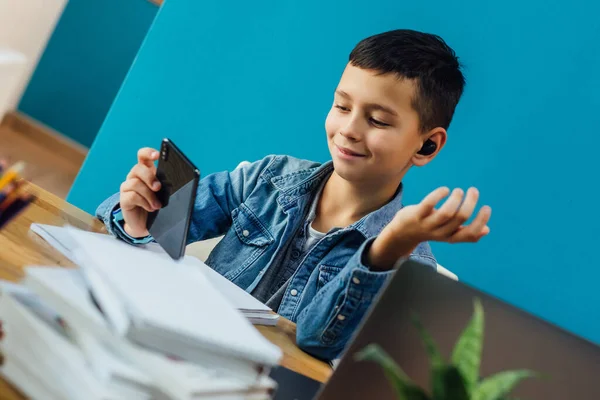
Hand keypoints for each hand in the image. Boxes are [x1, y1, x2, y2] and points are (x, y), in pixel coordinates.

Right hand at [119, 148, 161, 237]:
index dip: (148, 153)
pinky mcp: (124, 200)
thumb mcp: (165, 195)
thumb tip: (180, 183)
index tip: (157, 155)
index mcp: (146, 171)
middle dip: (149, 177)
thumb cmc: (157, 206)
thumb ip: (168, 186)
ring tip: (158, 205)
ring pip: (135, 183)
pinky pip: (131, 196)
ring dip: (149, 195)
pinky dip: (144, 202)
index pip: (143, 156)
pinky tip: (150, 208)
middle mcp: (135, 176)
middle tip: (158, 187)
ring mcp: (128, 187)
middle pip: (138, 168)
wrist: (146, 225)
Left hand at [368, 187, 490, 270]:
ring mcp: (427, 224)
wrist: (401, 234)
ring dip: (456, 199)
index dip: (481, 221)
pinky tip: (444, 190)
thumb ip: (464, 231)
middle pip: (460, 218)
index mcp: (450, 237)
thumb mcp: (447, 234)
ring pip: (446, 212)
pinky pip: (429, 204)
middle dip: (470, 203)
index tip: (486, 207)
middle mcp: (440, 232)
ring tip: (458, 191)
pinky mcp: (416, 214)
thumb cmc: (429, 229)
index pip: (470, 234)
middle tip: (473, 191)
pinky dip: (439, 194)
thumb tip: (486, 230)